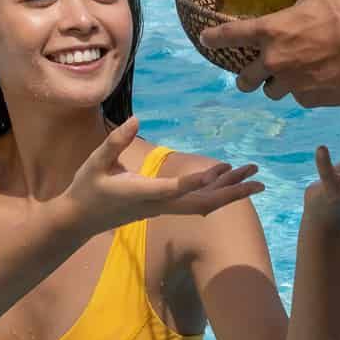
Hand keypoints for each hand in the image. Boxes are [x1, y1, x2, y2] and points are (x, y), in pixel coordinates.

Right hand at [57, 117, 262, 237]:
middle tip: (259, 180)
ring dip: (229, 191)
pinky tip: (227, 177)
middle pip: (202, 204)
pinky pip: (196, 201)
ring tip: (254, 177)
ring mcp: (163, 208)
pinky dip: (215, 190)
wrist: (80, 220)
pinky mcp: (164, 206)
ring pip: (203, 204)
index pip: (174, 189)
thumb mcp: (95, 162)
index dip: (195, 181)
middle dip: (230, 193)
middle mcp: (158, 205)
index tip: (217, 170)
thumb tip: (136, 119)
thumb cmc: (86, 188)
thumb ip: (116, 142)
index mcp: (142, 194)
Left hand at [200, 0, 339, 107]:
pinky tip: (320, 79)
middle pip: (244, 80)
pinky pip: (300, 99)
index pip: (229, 36)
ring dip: (278, 84)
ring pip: (273, 92)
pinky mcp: (309, 99)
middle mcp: (274, 61)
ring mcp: (291, 84)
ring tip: (294, 75)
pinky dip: (305, 91)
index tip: (206, 39)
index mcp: (270, 32)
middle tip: (257, 72)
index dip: (213, 38)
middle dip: (247, 77)